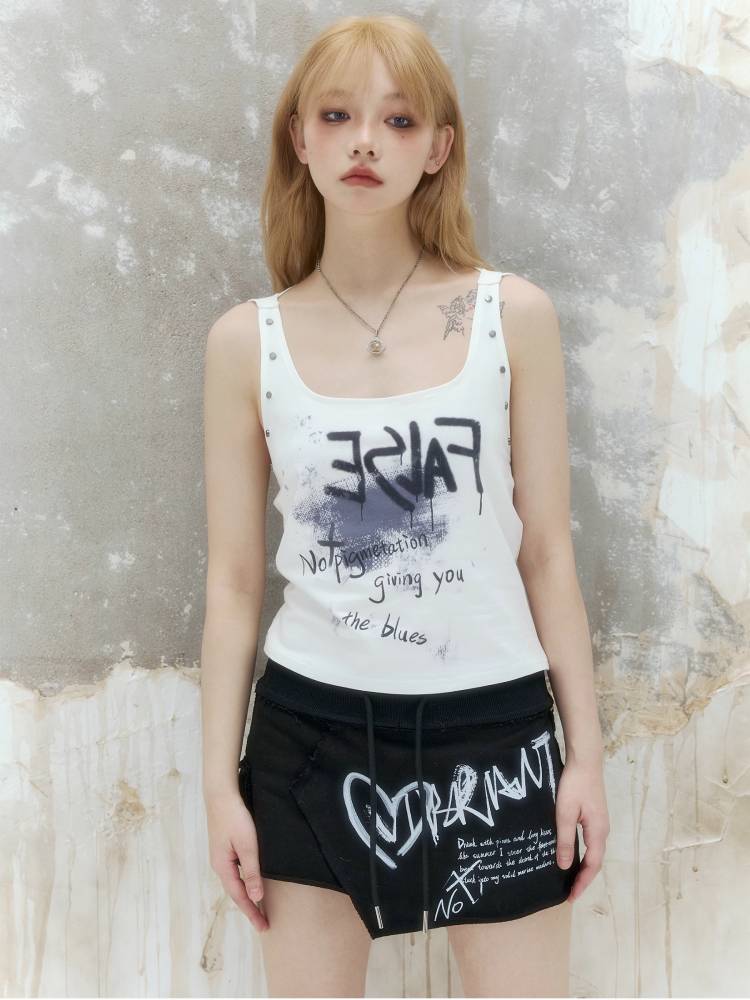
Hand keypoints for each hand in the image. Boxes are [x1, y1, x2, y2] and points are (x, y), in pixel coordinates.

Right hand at [206, 788, 268, 933]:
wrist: (221, 795)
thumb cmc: (235, 818)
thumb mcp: (247, 846)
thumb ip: (252, 872)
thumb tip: (256, 897)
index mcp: (223, 867)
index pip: (239, 896)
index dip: (252, 912)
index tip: (263, 927)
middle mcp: (219, 865)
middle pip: (235, 892)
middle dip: (249, 908)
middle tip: (263, 922)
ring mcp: (221, 856)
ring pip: (235, 882)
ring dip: (246, 896)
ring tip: (259, 908)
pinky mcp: (224, 848)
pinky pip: (235, 872)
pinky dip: (244, 882)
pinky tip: (251, 882)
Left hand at [555, 756, 608, 901]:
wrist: (585, 760)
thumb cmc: (574, 785)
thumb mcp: (565, 813)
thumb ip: (565, 840)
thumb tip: (565, 866)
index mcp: (598, 832)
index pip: (593, 865)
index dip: (582, 882)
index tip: (571, 897)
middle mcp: (603, 830)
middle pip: (596, 861)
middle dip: (584, 878)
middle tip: (570, 893)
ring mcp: (600, 822)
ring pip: (594, 851)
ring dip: (585, 867)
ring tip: (572, 878)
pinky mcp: (595, 815)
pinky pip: (591, 841)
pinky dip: (585, 854)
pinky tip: (574, 853)